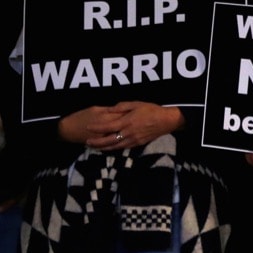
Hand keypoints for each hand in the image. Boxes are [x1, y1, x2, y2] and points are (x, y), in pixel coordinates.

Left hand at [58, 103, 183, 148]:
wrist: (166, 121)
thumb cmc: (151, 110)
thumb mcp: (136, 104)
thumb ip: (121, 107)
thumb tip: (110, 109)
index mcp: (127, 122)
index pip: (108, 126)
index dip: (97, 128)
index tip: (88, 127)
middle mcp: (128, 133)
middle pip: (109, 140)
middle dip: (96, 142)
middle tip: (86, 142)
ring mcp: (133, 140)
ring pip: (115, 146)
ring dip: (103, 147)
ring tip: (95, 147)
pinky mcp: (137, 144)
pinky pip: (123, 147)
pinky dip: (114, 148)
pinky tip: (109, 147)